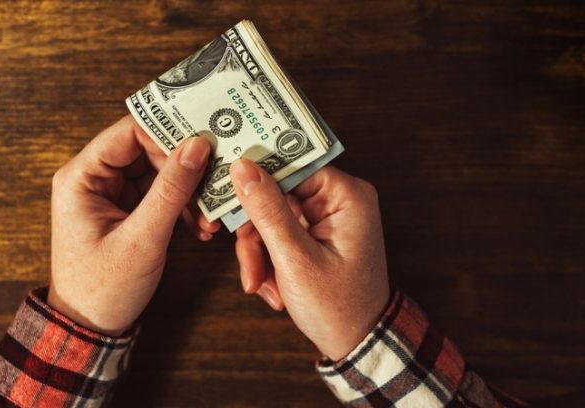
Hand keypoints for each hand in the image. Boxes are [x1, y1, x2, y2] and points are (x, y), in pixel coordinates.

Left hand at [48, 115, 218, 335]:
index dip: (167, 134)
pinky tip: (200, 225)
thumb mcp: (142, 238)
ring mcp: (110, 193)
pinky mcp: (126, 209)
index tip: (205, 143)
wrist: (89, 327)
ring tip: (209, 214)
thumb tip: (197, 146)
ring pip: (158, 171)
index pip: (128, 133)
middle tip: (215, 180)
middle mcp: (93, 178)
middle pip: (147, 150)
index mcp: (81, 177)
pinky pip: (159, 193)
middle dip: (184, 167)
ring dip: (187, 190)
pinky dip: (182, 206)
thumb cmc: (103, 288)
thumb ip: (170, 190)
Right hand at [230, 159, 389, 360]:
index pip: (292, 164)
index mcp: (346, 196)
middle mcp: (338, 200)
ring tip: (260, 282)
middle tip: (250, 262)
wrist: (355, 343)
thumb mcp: (296, 258)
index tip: (229, 189)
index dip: (258, 176)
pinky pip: (278, 234)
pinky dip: (269, 259)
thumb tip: (242, 169)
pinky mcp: (314, 234)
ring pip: (271, 216)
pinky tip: (272, 286)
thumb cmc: (338, 306)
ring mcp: (325, 218)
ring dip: (260, 252)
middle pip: (276, 193)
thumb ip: (267, 210)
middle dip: (257, 232)